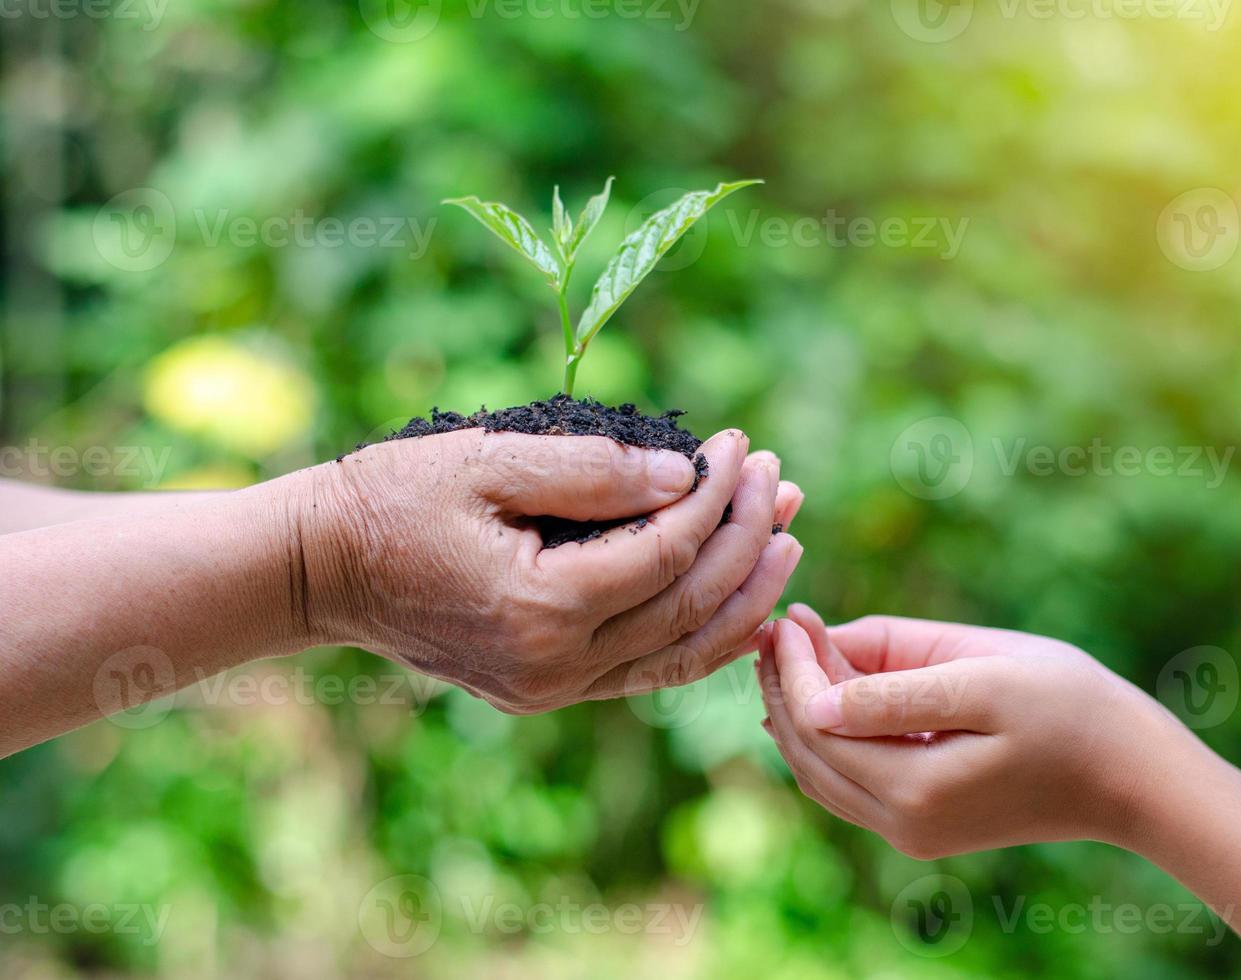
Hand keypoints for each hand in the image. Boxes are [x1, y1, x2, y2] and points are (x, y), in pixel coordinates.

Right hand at [299, 426, 803, 713]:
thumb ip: (592, 469)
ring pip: (680, 654)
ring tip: (785, 538)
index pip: (666, 552)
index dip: (716, 495)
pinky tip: (740, 605)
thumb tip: (687, 477)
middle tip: (781, 481)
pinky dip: (701, 638)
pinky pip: (646, 671)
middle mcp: (556, 666)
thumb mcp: (487, 461)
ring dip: (743, 595)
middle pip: (689, 607)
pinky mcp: (547, 690)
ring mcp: (552, 688)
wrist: (322, 569)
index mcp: (541, 608)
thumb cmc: (392, 500)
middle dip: (745, 539)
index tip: (742, 445)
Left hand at [757, 606, 1181, 858]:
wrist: (1136, 775)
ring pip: (821, 771)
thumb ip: (894, 682)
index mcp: (915, 788)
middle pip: (808, 750)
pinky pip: (849, 784)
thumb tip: (811, 674)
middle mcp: (904, 823)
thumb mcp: (983, 678)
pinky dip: (827, 738)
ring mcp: (913, 832)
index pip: (817, 721)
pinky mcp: (925, 826)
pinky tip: (825, 692)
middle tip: (780, 623)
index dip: (793, 664)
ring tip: (793, 650)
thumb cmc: (1071, 709)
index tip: (790, 611)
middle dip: (784, 685)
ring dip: (797, 712)